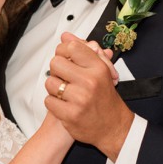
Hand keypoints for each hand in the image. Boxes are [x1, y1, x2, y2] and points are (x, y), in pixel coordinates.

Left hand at [44, 32, 132, 160]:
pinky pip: (49, 101)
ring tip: (64, 91)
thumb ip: (83, 51)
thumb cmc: (105, 98)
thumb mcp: (101, 71)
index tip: (65, 57)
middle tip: (64, 76)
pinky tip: (64, 104)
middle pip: (56, 63)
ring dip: (54, 87)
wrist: (114, 127)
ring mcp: (79, 99)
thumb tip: (65, 36)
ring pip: (50, 83)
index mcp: (97, 68)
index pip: (71, 47)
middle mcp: (89, 82)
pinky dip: (54, 103)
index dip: (63, 51)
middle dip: (57, 70)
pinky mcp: (70, 115)